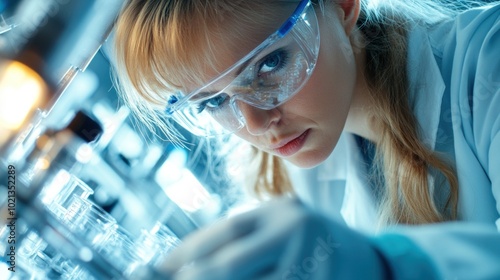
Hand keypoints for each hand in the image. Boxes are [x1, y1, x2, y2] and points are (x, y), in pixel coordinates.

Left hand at [157, 197, 388, 279]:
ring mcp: (309, 265)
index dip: (182, 255)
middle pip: (228, 266)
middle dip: (195, 279)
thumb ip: (239, 243)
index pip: (223, 233)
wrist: (373, 263)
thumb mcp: (278, 231)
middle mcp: (294, 234)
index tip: (152, 270)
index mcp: (280, 214)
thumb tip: (181, 266)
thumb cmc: (313, 244)